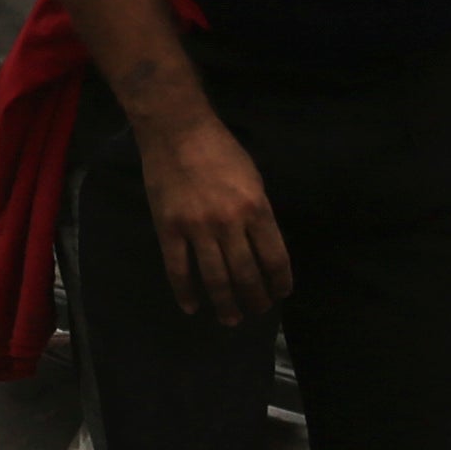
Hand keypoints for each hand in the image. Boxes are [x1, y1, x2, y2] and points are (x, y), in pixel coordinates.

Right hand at [135, 99, 290, 319]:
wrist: (177, 130)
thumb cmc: (221, 150)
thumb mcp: (253, 178)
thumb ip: (258, 213)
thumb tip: (261, 247)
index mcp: (256, 208)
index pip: (275, 258)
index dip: (280, 282)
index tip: (281, 294)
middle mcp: (229, 223)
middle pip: (247, 274)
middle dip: (255, 299)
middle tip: (257, 311)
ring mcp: (197, 228)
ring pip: (215, 278)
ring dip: (226, 304)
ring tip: (231, 319)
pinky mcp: (169, 228)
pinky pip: (178, 268)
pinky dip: (185, 292)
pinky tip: (192, 307)